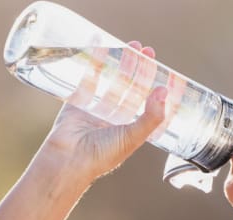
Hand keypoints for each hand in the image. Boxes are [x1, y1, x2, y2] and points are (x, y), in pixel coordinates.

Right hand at [35, 41, 168, 182]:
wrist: (68, 160)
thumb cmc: (102, 155)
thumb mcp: (133, 137)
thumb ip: (151, 117)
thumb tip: (164, 91)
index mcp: (130, 128)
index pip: (146, 101)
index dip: (153, 85)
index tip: (161, 68)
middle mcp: (114, 118)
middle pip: (130, 87)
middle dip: (138, 68)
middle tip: (146, 50)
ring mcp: (96, 108)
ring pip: (111, 80)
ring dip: (121, 62)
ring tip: (130, 46)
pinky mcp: (78, 101)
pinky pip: (89, 77)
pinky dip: (95, 62)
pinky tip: (101, 46)